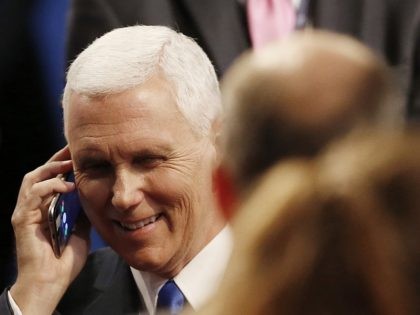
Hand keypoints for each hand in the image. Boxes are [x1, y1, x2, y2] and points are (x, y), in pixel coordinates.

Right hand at [10, 147, 89, 314]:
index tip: (79, 153)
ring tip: (69, 164)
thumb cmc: (65, 259)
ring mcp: (26, 212)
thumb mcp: (81, 229)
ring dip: (51, 169)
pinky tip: (67, 186)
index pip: (52, 178)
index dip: (63, 164)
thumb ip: (83, 211)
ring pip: (32, 179)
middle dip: (57, 160)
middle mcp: (34, 207)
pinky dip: (50, 187)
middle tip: (73, 151)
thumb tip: (94, 194)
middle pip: (40, 174)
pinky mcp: (22, 220)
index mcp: (46, 208)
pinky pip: (32, 195)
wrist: (52, 280)